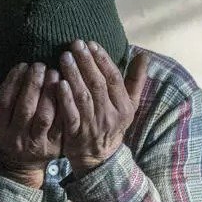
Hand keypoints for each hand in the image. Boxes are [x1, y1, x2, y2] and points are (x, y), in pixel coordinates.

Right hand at [0, 63, 63, 186]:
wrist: (19, 164)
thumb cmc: (3, 132)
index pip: (4, 102)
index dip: (13, 82)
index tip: (22, 65)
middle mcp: (15, 137)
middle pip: (25, 108)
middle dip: (33, 84)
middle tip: (40, 65)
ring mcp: (36, 143)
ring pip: (44, 116)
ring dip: (49, 93)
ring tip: (53, 73)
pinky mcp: (54, 146)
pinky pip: (60, 125)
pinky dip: (63, 107)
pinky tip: (66, 90)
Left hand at [56, 40, 148, 174]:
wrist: (99, 158)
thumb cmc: (112, 124)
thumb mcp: (129, 105)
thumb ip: (135, 80)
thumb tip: (143, 55)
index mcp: (124, 106)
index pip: (114, 78)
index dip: (103, 60)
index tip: (92, 44)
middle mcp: (111, 115)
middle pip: (98, 84)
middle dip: (86, 62)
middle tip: (75, 44)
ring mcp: (93, 125)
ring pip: (84, 96)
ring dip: (74, 75)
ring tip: (65, 57)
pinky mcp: (77, 133)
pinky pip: (71, 113)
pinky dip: (65, 98)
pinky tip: (58, 83)